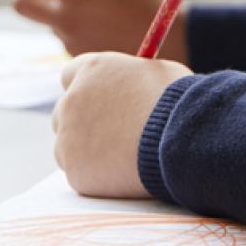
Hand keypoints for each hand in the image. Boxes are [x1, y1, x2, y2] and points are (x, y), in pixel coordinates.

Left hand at [0, 0, 189, 61]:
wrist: (170, 48)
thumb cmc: (145, 4)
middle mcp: (67, 21)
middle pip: (20, 3)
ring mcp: (69, 42)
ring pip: (46, 16)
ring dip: (58, 5)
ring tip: (99, 8)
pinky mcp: (74, 57)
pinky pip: (62, 32)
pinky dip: (72, 22)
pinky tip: (103, 25)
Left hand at [53, 52, 192, 198]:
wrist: (180, 141)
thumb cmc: (178, 104)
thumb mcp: (157, 74)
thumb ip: (132, 78)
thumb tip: (131, 85)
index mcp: (92, 70)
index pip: (71, 75)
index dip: (86, 88)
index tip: (98, 100)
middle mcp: (72, 100)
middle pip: (64, 112)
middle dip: (83, 123)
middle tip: (108, 135)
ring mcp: (69, 137)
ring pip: (68, 146)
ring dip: (87, 151)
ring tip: (123, 157)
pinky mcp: (75, 170)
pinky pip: (81, 173)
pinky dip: (97, 176)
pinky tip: (123, 173)